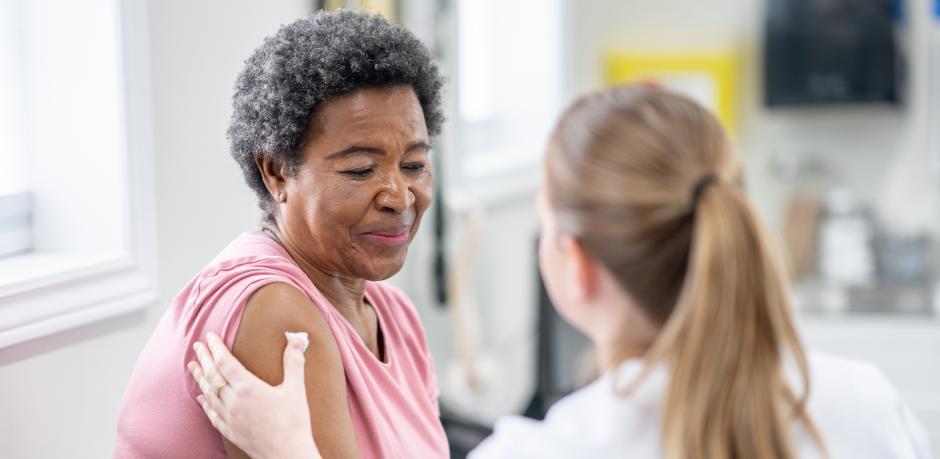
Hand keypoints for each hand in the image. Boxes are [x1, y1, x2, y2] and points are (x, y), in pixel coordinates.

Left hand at [188, 332, 319, 458]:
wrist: (287, 454)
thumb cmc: (293, 421)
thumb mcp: (296, 388)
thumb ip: (294, 362)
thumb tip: (297, 340)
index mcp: (248, 387)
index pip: (225, 362)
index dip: (217, 348)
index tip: (210, 336)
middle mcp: (233, 401)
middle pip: (213, 375)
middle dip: (204, 358)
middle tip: (197, 345)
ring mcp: (229, 417)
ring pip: (209, 393)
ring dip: (200, 377)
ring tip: (192, 366)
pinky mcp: (230, 431)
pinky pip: (211, 413)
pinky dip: (204, 402)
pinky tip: (201, 397)